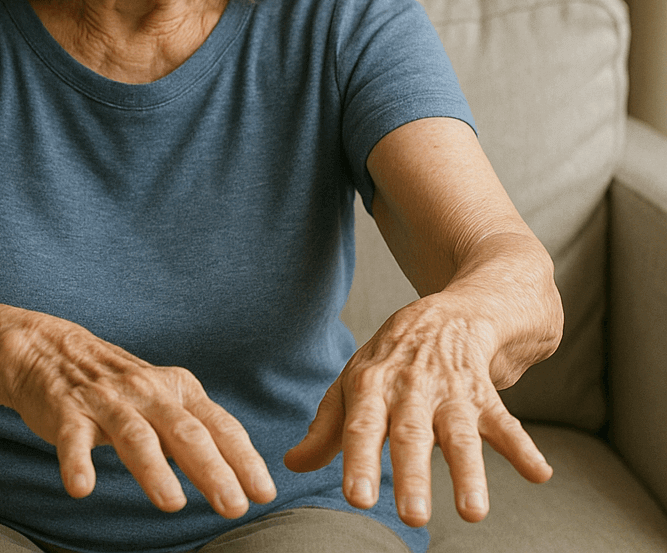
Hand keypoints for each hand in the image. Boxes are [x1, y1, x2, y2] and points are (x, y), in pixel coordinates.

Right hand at [0, 311, 276, 516]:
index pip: (217, 425)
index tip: (264, 492)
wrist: (48, 349)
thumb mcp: (162, 398)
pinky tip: (81, 487)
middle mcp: (147, 391)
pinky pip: (73, 437)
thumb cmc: (117, 385)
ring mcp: (107, 400)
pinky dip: (77, 461)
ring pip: (136, 435)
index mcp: (177, 389)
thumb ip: (194, 430)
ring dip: (155, 469)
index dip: (243, 459)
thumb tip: (238, 474)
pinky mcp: (67, 410)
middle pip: (185, 432)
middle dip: (212, 469)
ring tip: (173, 503)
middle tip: (234, 506)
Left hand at [283, 294, 552, 526]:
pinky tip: (539, 473)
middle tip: (412, 517)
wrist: (448, 314)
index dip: (358, 461)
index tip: (358, 499)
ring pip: (460, 433)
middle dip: (412, 475)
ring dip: (468, 473)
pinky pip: (505, 421)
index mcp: (370, 386)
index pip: (361, 427)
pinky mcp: (484, 393)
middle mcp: (409, 388)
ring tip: (474, 514)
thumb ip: (328, 427)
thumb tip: (293, 464)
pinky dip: (523, 448)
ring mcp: (449, 390)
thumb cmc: (392, 359)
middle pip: (410, 434)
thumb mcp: (354, 383)